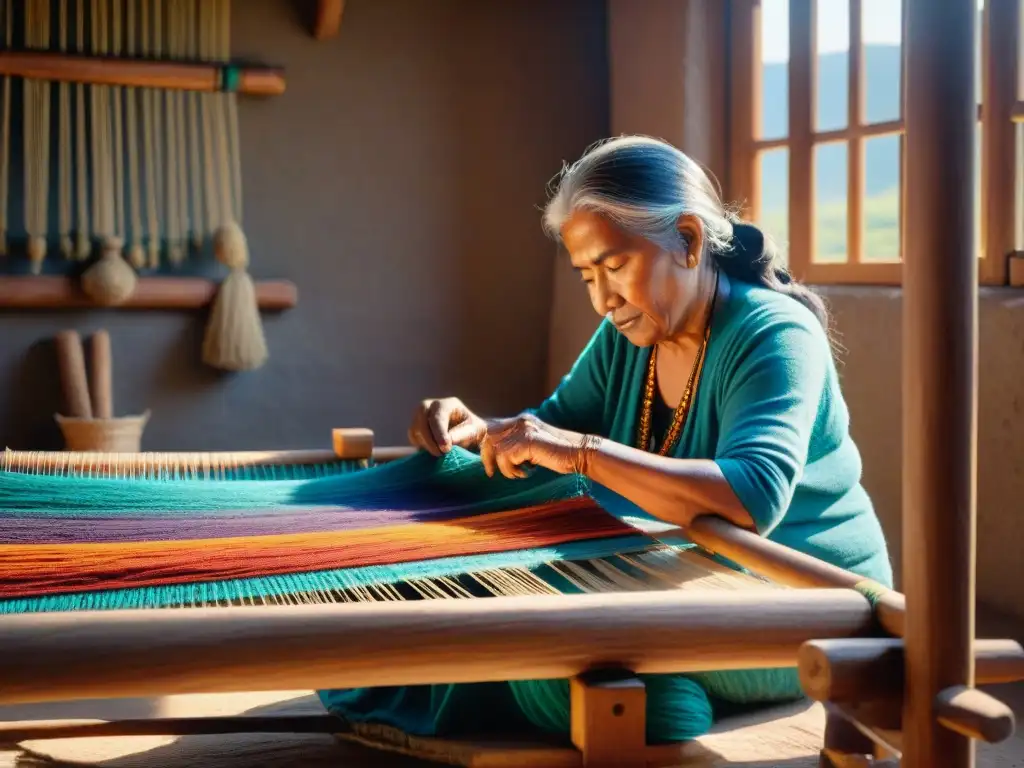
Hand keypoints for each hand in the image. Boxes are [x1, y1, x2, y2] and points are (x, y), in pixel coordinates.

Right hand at [408, 397, 487, 456]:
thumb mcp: (475, 431)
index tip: (445, 448)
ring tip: (440, 453)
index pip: (438, 417)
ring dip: (426, 444)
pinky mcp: (416, 427)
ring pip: (415, 429)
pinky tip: (434, 450)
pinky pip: (413, 437)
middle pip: (421, 418)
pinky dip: (422, 446)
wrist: (469, 436)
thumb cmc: (474, 431)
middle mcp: (432, 406)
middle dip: (429, 438)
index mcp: (448, 404)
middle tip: (440, 453)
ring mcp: (421, 415)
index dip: (439, 433)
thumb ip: (463, 435)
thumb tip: (448, 440)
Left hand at [481, 413, 598, 478]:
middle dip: (487, 457)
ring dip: (505, 467)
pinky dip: (512, 470)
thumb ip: (517, 446)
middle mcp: (521, 421)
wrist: (581, 454)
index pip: (492, 429)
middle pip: (488, 436)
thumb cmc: (559, 455)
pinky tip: (526, 473)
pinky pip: (506, 457)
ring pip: (497, 450)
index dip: (485, 447)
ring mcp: (524, 429)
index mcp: (521, 421)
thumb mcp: (533, 447)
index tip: (489, 466)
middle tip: (492, 473)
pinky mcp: (528, 440)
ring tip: (519, 473)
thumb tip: (496, 457)